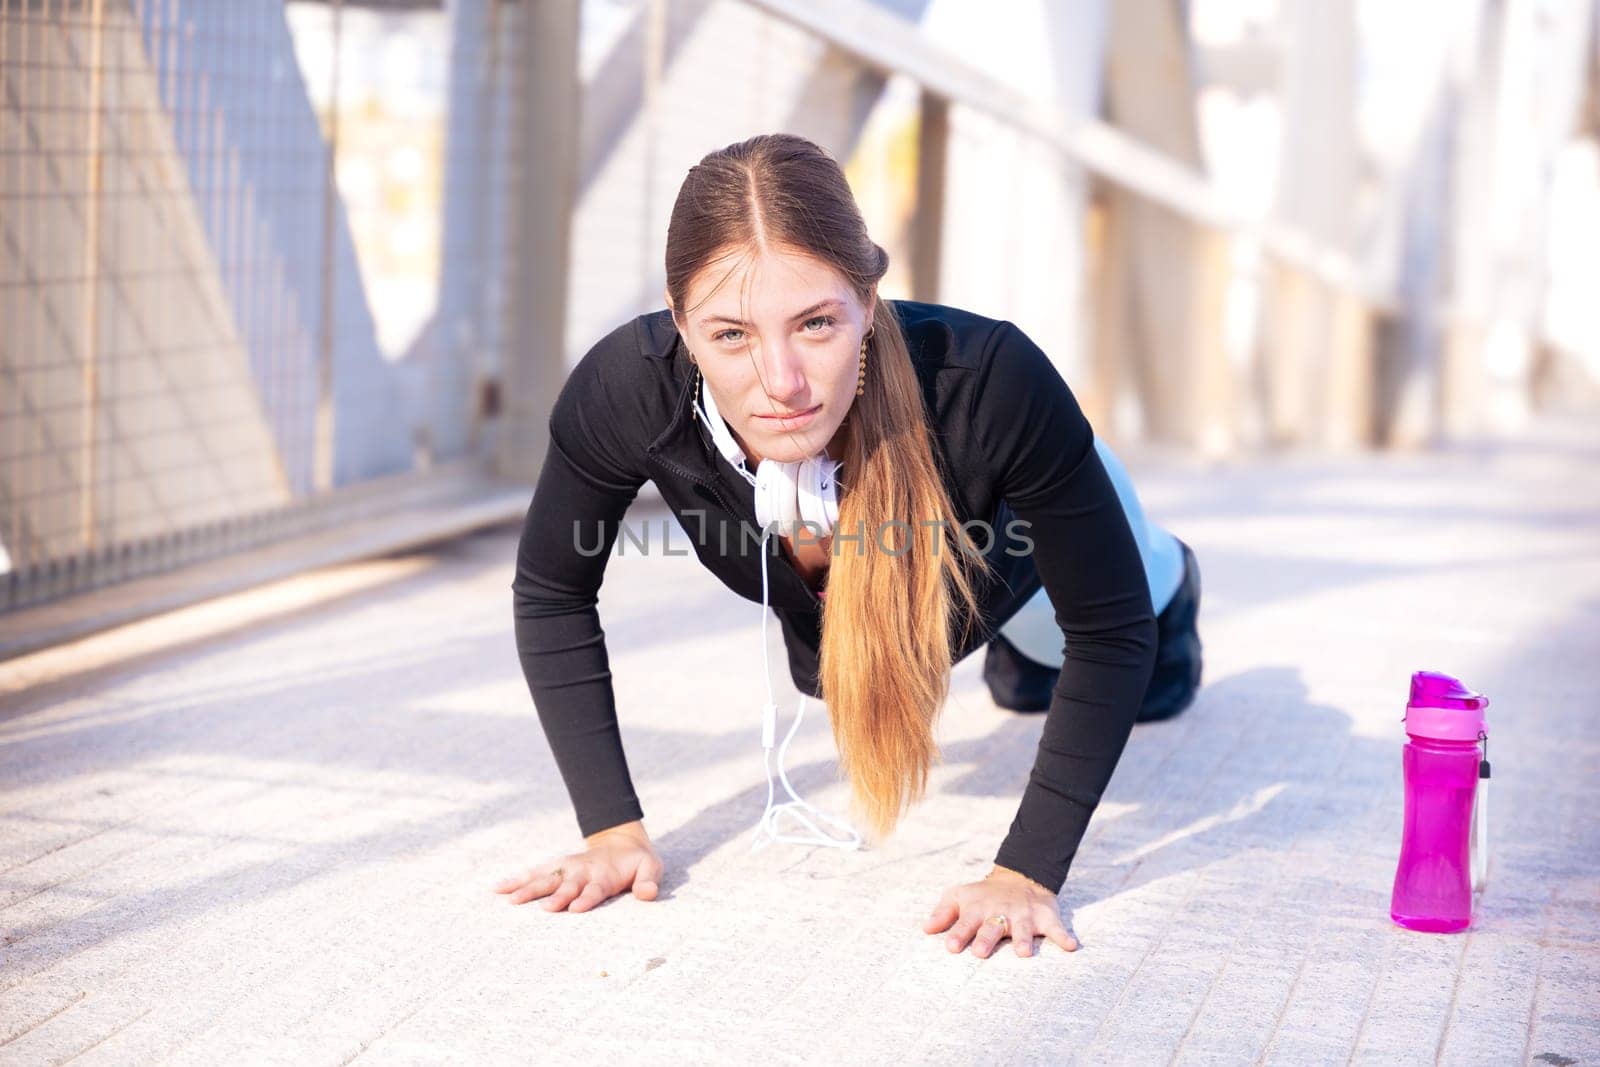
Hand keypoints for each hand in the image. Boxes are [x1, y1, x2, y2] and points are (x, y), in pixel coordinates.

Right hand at [492, 820, 664, 911]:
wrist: (622, 842)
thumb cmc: (637, 863)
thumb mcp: (651, 868)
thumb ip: (649, 881)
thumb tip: (649, 894)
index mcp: (605, 876)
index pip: (595, 889)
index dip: (587, 898)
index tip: (576, 908)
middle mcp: (583, 872)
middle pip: (568, 886)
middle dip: (556, 897)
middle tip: (544, 908)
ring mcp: (568, 869)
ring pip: (546, 879)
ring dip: (530, 888)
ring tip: (510, 900)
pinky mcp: (557, 868)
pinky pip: (535, 873)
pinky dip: (517, 879)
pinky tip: (498, 889)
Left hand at [922, 865, 1080, 957]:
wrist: (1020, 877)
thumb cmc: (984, 895)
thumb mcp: (960, 896)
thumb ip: (943, 912)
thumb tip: (925, 928)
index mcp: (978, 910)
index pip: (965, 923)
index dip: (958, 934)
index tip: (951, 947)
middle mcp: (1001, 913)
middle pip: (993, 927)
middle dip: (986, 939)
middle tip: (980, 952)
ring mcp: (1024, 915)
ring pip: (1023, 928)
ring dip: (1023, 939)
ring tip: (1023, 954)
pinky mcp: (1046, 917)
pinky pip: (1057, 927)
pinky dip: (1064, 936)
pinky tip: (1071, 946)